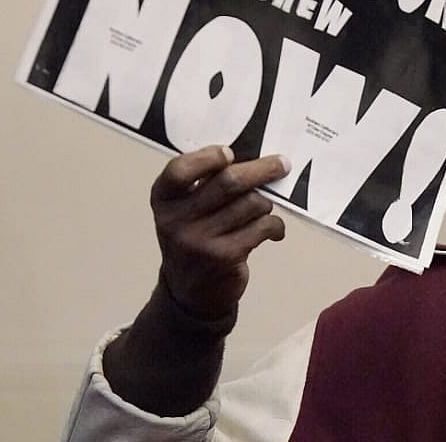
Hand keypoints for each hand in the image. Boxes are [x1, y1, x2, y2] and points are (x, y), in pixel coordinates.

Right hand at [150, 145, 290, 321]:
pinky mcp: (224, 257)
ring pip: (251, 204)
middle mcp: (176, 220)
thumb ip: (204, 184)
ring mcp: (199, 240)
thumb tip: (252, 160)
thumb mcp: (185, 210)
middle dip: (261, 170)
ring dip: (265, 203)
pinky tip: (273, 230)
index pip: (179, 170)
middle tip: (281, 164)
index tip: (229, 153)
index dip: (206, 158)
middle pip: (228, 182)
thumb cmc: (195, 237)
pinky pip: (263, 227)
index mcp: (164, 200)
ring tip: (262, 209)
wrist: (191, 291)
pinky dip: (274, 225)